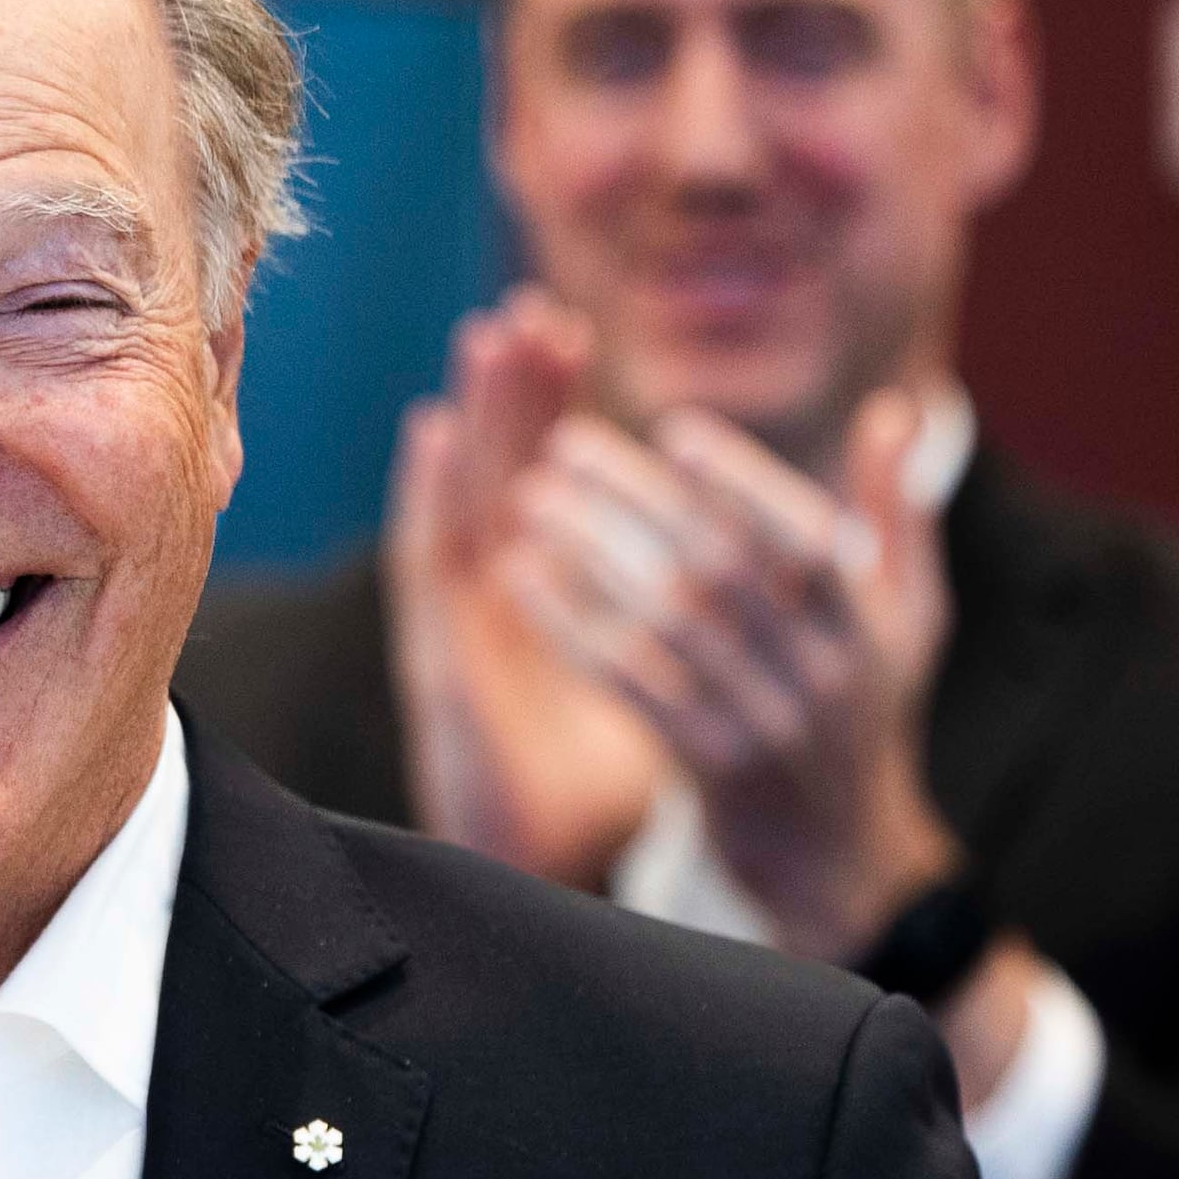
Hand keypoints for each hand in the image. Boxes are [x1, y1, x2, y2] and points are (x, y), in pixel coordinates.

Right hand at [382, 294, 667, 883]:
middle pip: (500, 469)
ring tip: (488, 335)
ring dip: (476, 417)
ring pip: (464, 496)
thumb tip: (751, 575)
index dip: (554, 406)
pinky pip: (429, 563)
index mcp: (545, 599)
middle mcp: (498, 602)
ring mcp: (464, 626)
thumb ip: (691, 627)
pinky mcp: (440, 659)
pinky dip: (427, 494)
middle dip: (516, 389)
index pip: (546, 479)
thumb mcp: (660, 693)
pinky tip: (434, 430)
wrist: (542, 874)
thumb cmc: (592, 796)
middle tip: (529, 304)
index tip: (573, 332)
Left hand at [498, 388, 956, 962]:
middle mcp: (821, 674)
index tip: (674, 431)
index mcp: (867, 627)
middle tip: (568, 445)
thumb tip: (892, 410)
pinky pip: (627, 686)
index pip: (807, 538)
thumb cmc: (864, 718)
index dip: (742, 482)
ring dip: (590, 554)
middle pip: (722, 568)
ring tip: (530, 501)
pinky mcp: (708, 770)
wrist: (838, 860)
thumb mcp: (907, 620)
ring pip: (666, 623)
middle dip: (639, 499)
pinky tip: (524, 581)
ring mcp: (764, 726)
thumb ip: (895, 515)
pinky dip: (573, 627)